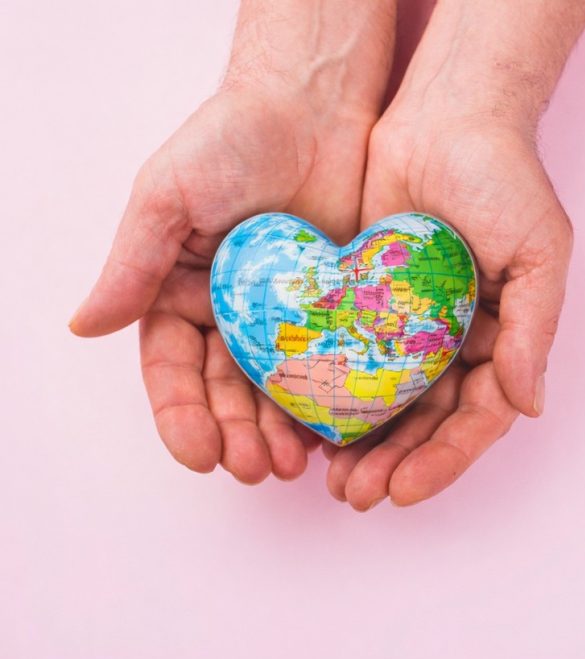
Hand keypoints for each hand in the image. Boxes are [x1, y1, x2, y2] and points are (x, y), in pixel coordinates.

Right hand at [71, 1, 394, 483]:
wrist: (312, 104)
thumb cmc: (229, 139)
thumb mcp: (167, 197)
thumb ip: (134, 264)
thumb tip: (83, 327)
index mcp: (182, 294)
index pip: (174, 370)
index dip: (182, 416)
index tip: (200, 457)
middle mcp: (232, 312)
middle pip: (228, 391)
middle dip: (238, 434)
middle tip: (256, 469)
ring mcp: (288, 314)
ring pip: (281, 388)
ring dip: (283, 430)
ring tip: (295, 464)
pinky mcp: (337, 306)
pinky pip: (335, 361)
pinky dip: (333, 398)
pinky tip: (342, 430)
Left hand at [324, 114, 572, 508]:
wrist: (445, 113)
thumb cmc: (506, 178)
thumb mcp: (540, 251)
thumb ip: (536, 329)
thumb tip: (528, 406)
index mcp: (503, 340)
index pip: (477, 418)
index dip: (445, 460)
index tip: (405, 489)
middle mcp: (456, 343)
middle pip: (426, 423)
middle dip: (394, 463)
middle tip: (355, 495)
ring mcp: (409, 326)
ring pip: (384, 402)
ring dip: (360, 444)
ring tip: (328, 478)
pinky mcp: (366, 301)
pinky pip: (347, 356)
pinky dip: (330, 392)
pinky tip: (304, 422)